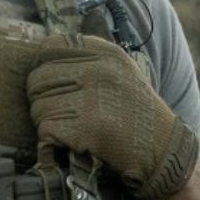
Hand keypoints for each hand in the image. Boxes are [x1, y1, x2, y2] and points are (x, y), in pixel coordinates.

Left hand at [27, 34, 199, 199]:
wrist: (162, 152)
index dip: (42, 67)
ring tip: (70, 130)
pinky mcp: (86, 128)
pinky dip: (52, 142)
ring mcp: (92, 99)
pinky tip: (70, 143)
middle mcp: (98, 70)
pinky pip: (46, 131)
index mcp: (104, 52)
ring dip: (46, 123)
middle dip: (41, 100)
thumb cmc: (135, 113)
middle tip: (61, 114)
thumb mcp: (119, 72)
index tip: (51, 85)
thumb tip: (38, 58)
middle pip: (37, 80)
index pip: (48, 47)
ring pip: (38, 108)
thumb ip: (85, 60)